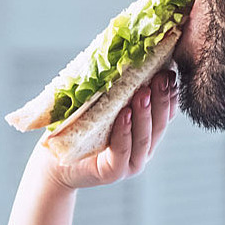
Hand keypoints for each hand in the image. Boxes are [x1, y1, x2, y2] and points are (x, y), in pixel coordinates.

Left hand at [44, 71, 176, 189]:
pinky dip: (125, 132)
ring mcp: (129, 163)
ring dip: (145, 114)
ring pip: (144, 137)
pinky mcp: (113, 172)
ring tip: (144, 93)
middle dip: (162, 99)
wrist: (54, 160)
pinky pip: (122, 151)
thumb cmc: (77, 129)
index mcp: (144, 132)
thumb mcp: (101, 105)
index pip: (164, 113)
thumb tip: (126, 52)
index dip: (170, 94)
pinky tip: (125, 115)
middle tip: (162, 77)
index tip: (171, 72)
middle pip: (159, 124)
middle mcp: (141, 149)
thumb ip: (117, 89)